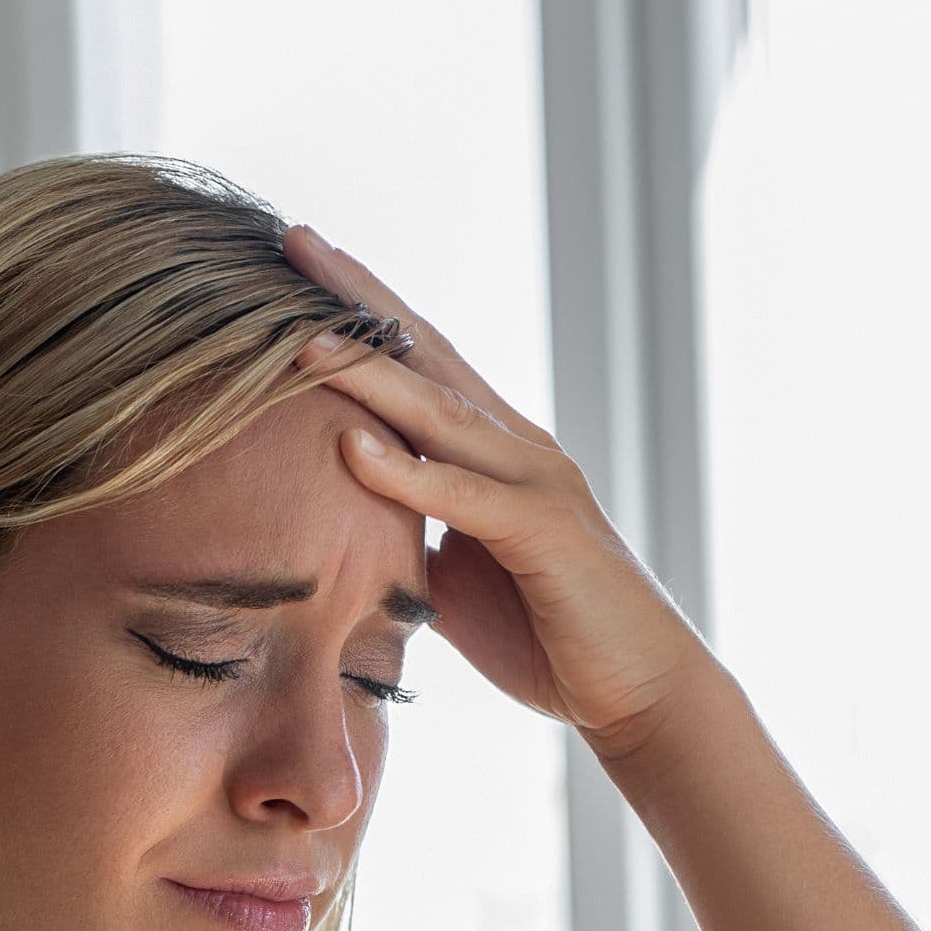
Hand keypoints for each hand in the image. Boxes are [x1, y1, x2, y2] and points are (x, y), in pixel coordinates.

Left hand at [281, 223, 722, 760]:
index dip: (356, 309)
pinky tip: (352, 446)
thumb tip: (336, 524)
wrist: (638, 691)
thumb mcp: (451, 573)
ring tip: (299, 334)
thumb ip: (404, 532)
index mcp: (490, 449)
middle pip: (425, 353)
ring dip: (367, 371)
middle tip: (294, 238)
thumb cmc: (544, 634)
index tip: (292, 261)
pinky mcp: (545, 532)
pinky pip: (464, 496)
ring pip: (439, 411)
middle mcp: (515, 445)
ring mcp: (535, 481)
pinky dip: (408, 472)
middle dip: (357, 297)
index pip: (415, 360)